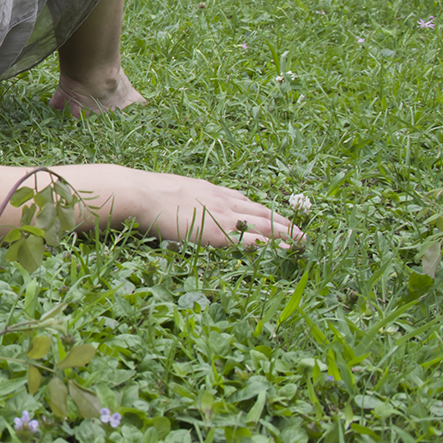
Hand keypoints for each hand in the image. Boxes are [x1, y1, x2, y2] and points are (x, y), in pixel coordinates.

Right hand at [107, 168, 302, 247]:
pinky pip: (253, 239)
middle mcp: (222, 200)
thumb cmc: (145, 195)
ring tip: (303, 241)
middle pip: (261, 211)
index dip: (262, 211)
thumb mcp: (170, 191)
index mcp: (210, 191)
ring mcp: (223, 216)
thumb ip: (181, 199)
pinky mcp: (219, 234)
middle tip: (301, 232)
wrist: (140, 194)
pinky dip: (272, 245)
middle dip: (283, 221)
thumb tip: (177, 206)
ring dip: (286, 232)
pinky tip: (285, 251)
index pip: (244, 201)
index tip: (275, 217)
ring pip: (264, 224)